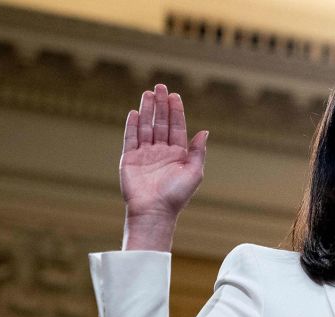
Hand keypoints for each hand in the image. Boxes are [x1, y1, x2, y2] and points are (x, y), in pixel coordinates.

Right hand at [120, 84, 207, 221]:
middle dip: (161, 105)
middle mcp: (161, 152)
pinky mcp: (130, 159)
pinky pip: (131, 138)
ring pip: (146, 127)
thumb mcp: (194, 172)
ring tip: (148, 93)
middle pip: (161, 123)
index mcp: (178, 154)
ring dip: (147, 110)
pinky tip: (135, 112)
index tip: (175, 96)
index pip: (177, 127)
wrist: (154, 211)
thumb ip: (198, 151)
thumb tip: (205, 131)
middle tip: (160, 86)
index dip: (176, 111)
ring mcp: (145, 155)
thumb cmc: (177, 195)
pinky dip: (133, 125)